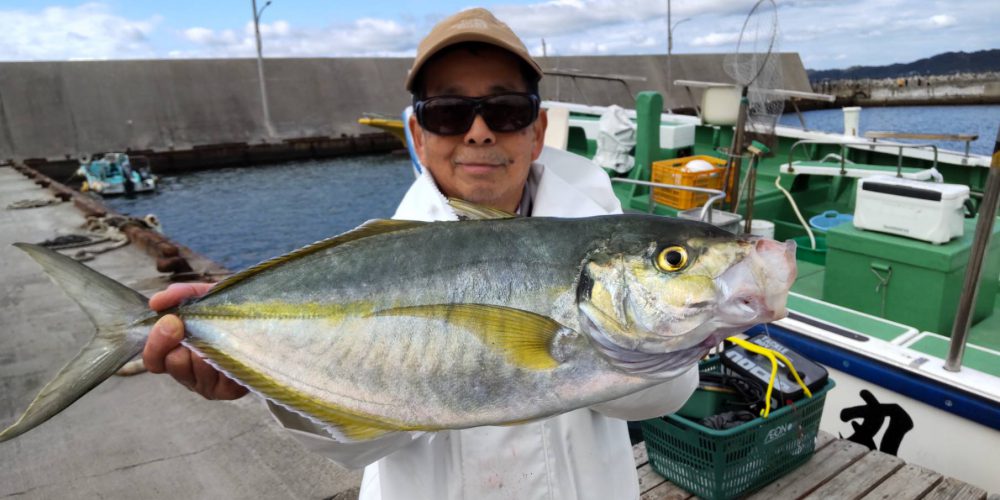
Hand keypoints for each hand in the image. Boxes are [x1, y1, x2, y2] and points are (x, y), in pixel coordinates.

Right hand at [143, 283, 248, 399]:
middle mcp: (188, 374)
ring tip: (223, 334)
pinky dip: (227, 355)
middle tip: (199, 326)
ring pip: (199, 368)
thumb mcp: (206, 297)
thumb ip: (181, 295)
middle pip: (175, 364)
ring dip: (209, 346)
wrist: (268, 320)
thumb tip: (157, 301)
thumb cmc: (230, 312)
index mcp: (175, 354)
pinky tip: (235, 346)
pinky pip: (222, 374)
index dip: (157, 342)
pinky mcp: (229, 390)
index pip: (153, 359)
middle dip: (185, 341)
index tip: (172, 321)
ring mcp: (208, 385)